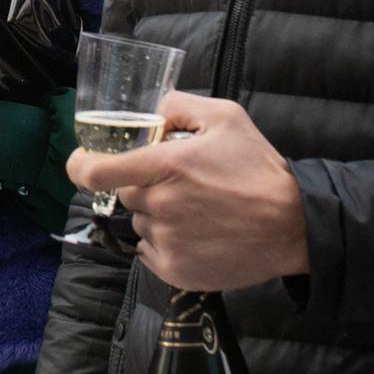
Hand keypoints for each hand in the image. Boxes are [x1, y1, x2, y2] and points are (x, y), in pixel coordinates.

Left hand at [66, 91, 308, 291]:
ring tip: (198, 211)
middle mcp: (161, 205)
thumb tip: (149, 106)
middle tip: (180, 184)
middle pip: (124, 194)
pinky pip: (150, 252)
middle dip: (142, 186)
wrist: (294, 226)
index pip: (96, 171)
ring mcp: (167, 241)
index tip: (81, 163)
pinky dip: (165, 242)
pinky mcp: (175, 270)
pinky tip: (197, 233)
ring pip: (140, 223)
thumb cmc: (259, 169)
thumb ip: (178, 104)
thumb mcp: (225, 117)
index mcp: (167, 166)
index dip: (79, 166)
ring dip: (157, 215)